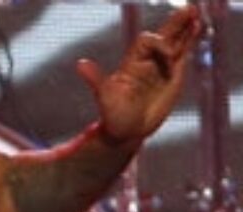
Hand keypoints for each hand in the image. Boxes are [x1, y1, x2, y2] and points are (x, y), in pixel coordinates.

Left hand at [77, 5, 198, 144]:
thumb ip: (96, 79)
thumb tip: (80, 64)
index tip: (168, 57)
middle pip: (163, 35)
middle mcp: (148, 61)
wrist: (126, 131)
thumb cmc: (113, 115)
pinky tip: (198, 28)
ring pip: (175, 42)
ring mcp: (161, 67)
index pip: (148, 42)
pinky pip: (183, 53)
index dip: (159, 44)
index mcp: (132, 63)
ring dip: (185, 28)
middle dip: (175, 23)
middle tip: (189, 9)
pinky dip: (190, 41)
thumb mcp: (104, 96)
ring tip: (196, 14)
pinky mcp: (173, 75)